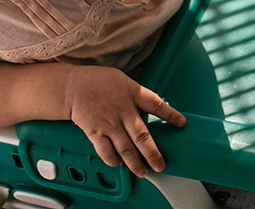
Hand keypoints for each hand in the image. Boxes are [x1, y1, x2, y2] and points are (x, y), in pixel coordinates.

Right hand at [65, 65, 184, 177]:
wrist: (72, 86)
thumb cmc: (99, 82)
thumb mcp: (124, 81)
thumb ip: (137, 95)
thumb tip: (151, 107)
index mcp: (133, 94)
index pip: (157, 104)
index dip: (170, 114)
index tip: (181, 123)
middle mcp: (123, 110)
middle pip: (142, 136)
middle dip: (152, 153)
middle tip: (160, 165)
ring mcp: (109, 123)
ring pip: (125, 148)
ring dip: (135, 163)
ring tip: (143, 172)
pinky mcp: (95, 132)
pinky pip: (106, 151)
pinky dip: (113, 160)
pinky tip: (119, 164)